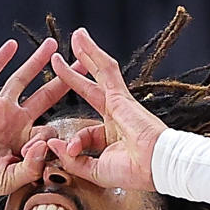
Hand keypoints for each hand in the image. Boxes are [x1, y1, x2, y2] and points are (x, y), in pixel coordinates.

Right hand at [0, 38, 77, 202]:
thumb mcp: (8, 181)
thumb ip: (30, 168)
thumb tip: (45, 146)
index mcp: (26, 143)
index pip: (50, 132)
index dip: (51, 140)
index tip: (39, 151)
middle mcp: (16, 122)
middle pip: (46, 97)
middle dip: (65, 81)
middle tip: (84, 65)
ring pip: (22, 80)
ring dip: (36, 62)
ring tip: (52, 44)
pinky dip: (0, 60)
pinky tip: (12, 45)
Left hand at [47, 28, 168, 191]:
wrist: (155, 167)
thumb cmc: (133, 173)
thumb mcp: (95, 171)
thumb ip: (73, 160)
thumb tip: (54, 145)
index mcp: (112, 138)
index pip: (86, 134)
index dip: (73, 143)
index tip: (65, 151)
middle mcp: (116, 117)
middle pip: (92, 90)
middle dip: (76, 75)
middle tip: (61, 62)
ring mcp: (120, 103)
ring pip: (100, 73)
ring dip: (86, 55)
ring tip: (75, 37)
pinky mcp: (120, 95)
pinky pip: (106, 70)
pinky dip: (93, 54)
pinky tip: (82, 41)